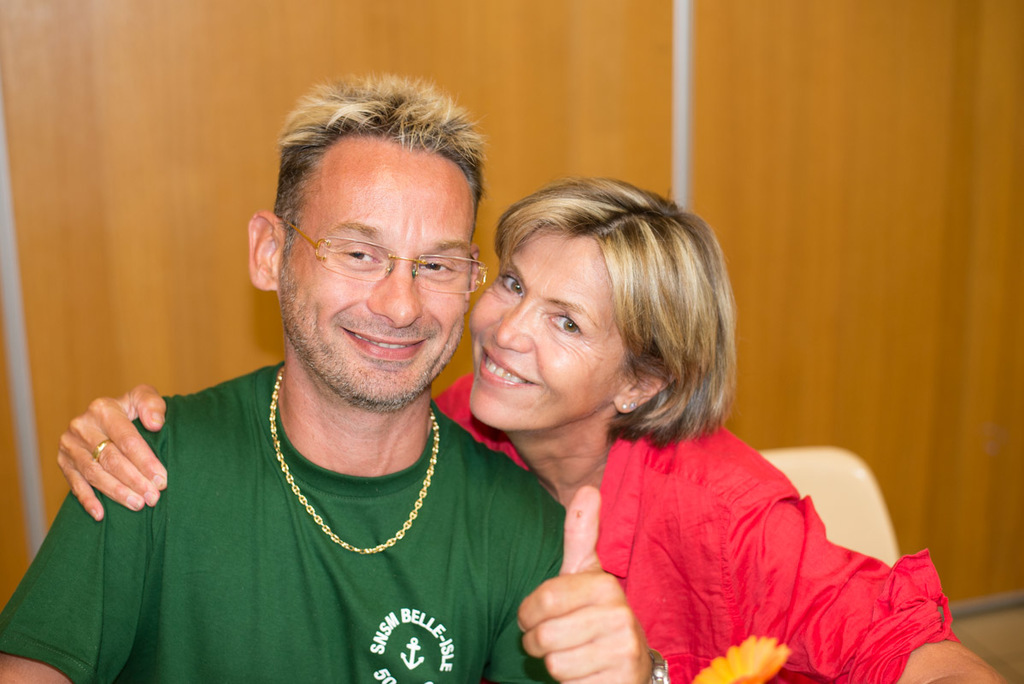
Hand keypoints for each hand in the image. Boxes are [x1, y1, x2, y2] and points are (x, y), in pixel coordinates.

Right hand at [56, 385, 167, 520]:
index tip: (161, 480)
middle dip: (134, 480)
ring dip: (117, 492)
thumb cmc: (132, 410)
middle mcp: (82, 426)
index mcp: (103, 409)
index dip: (145, 462)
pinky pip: (75, 484)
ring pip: (94, 474)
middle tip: (153, 497)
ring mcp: (69, 446)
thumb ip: (152, 405)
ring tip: (138, 505)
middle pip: (111, 459)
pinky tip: (101, 514)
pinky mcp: (63, 462)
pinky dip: (87, 500)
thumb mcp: (143, 398)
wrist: (107, 416)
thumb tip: (155, 424)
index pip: (127, 440)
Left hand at [518, 486, 651, 682]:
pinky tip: (584, 672)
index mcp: (605, 585)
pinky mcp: (621, 682)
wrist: (631, 664)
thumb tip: (587, 487)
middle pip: (545, 634)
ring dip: (553, 663)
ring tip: (569, 654)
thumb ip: (581, 535)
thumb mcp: (586, 575)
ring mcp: (623, 651)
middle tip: (550, 639)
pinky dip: (569, 683)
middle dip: (537, 642)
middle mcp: (620, 615)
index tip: (534, 616)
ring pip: (554, 663)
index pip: (543, 599)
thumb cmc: (595, 614)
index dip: (528, 613)